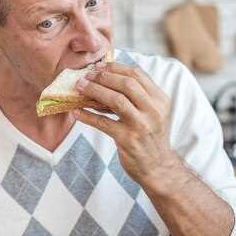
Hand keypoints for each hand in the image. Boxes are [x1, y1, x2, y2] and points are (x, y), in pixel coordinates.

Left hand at [74, 62, 175, 184]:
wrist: (157, 168)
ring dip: (94, 91)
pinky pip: (103, 124)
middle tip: (86, 76)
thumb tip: (104, 80)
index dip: (115, 68)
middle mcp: (153, 110)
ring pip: (115, 100)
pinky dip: (87, 116)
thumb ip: (135, 97)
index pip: (137, 74)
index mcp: (160, 100)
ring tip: (79, 88)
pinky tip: (76, 112)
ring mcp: (141, 125)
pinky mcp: (128, 140)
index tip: (98, 67)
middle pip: (126, 83)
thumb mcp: (151, 113)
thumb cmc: (149, 137)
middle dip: (103, 77)